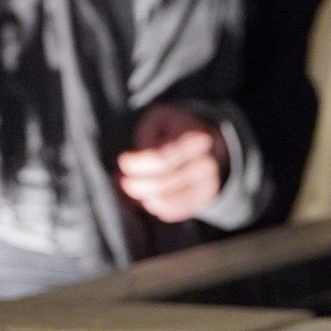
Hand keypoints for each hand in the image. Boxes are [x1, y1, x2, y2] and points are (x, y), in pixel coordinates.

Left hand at [116, 103, 227, 223]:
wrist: (208, 141)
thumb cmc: (176, 128)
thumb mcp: (159, 118)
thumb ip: (146, 137)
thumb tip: (133, 163)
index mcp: (197, 138)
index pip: (161, 161)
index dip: (138, 164)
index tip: (123, 160)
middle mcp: (207, 164)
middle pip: (162, 185)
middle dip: (136, 185)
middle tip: (122, 180)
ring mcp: (208, 184)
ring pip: (167, 202)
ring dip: (143, 198)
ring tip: (131, 189)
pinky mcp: (205, 199)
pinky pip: (176, 212)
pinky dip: (156, 208)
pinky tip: (147, 199)